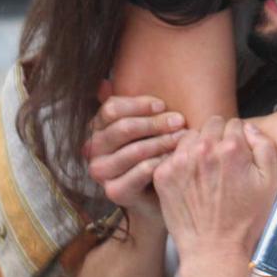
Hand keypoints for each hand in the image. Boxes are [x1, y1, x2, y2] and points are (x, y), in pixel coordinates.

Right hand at [85, 94, 186, 221]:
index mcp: (98, 128)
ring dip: (162, 142)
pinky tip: (176, 157)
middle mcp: (93, 150)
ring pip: (133, 150)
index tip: (163, 105)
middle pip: (122, 128)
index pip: (111, 109)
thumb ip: (129, 105)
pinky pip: (141, 171)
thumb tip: (102, 82)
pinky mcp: (115, 192)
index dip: (139, 105)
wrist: (159, 193)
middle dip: (154, 123)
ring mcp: (102, 173)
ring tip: (183, 137)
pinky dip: (161, 162)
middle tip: (180, 121)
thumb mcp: (145, 125)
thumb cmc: (154, 151)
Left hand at [154, 117, 276, 263]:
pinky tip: (190, 179)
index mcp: (231, 148)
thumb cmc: (244, 221)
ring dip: (198, 146)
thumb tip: (249, 128)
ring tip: (205, 169)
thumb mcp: (270, 183)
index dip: (238, 138)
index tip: (237, 154)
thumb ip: (264, 146)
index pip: (234, 123)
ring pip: (190, 136)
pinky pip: (173, 154)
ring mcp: (180, 161)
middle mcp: (203, 149)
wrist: (214, 250)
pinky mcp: (163, 174)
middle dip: (218, 137)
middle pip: (211, 124)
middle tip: (221, 162)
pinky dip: (181, 162)